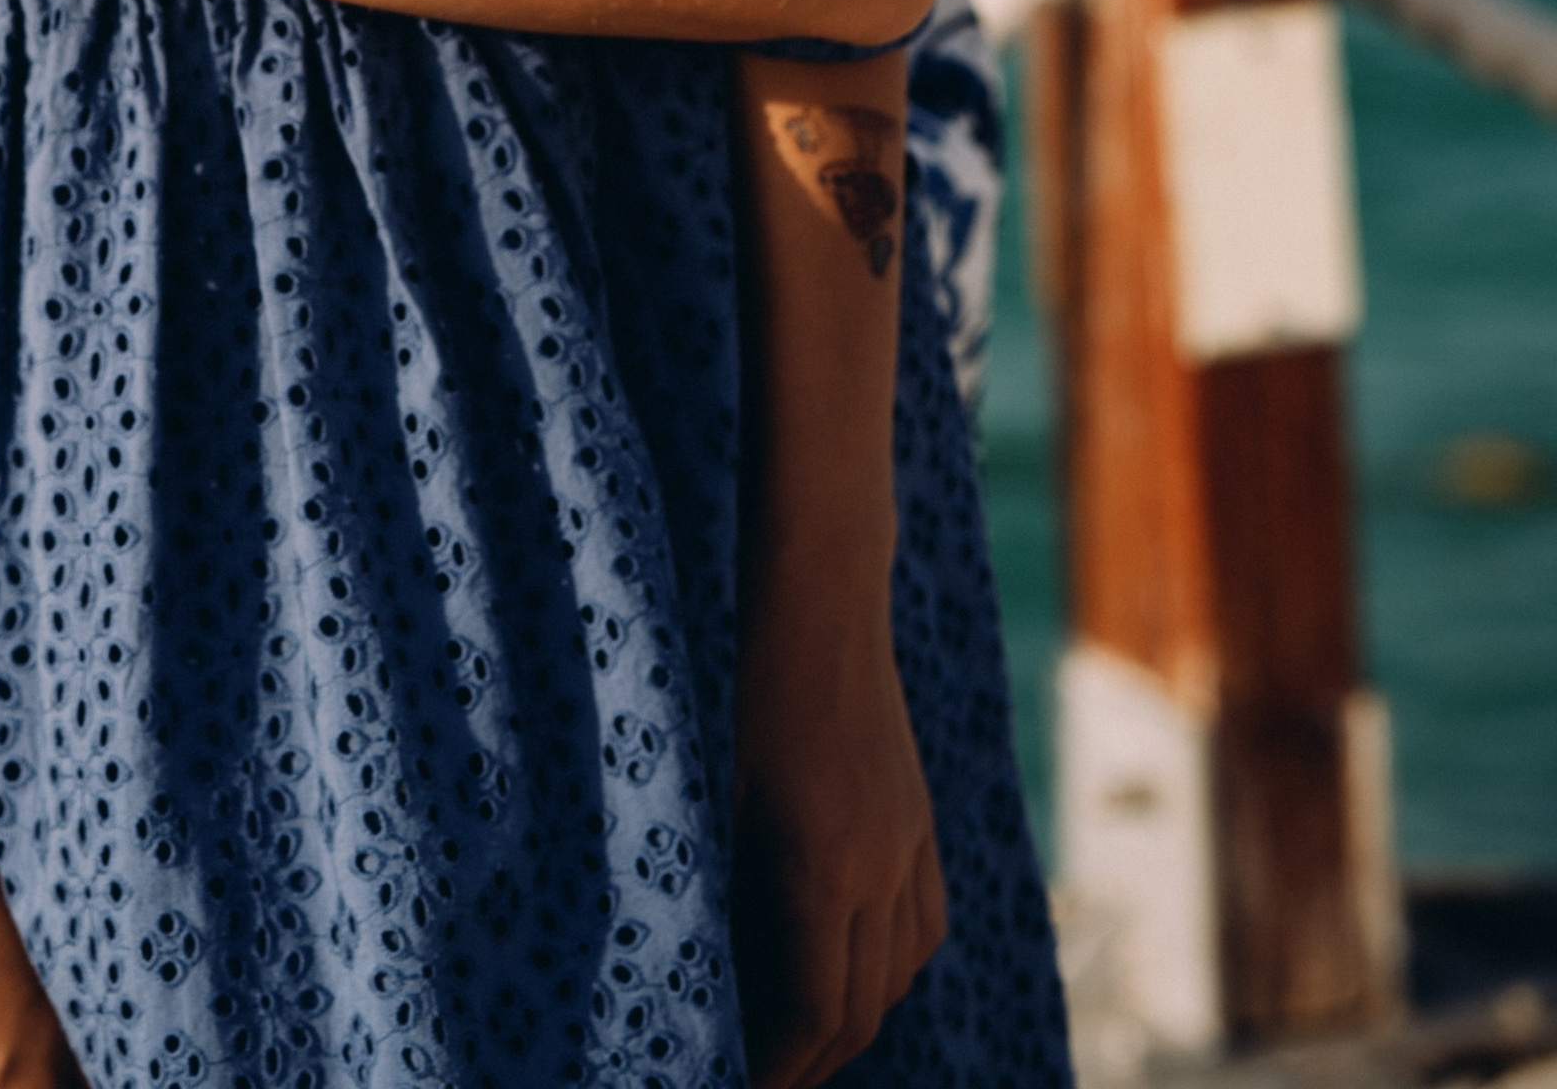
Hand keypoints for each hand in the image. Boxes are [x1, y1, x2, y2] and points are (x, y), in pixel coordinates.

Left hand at [731, 569, 946, 1088]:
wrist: (817, 588)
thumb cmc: (734, 676)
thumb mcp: (706, 788)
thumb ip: (719, 889)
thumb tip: (712, 973)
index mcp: (819, 870)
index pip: (811, 1018)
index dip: (777, 1070)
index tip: (736, 1081)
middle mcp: (879, 868)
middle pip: (859, 1010)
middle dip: (810, 1060)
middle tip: (759, 1072)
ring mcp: (909, 839)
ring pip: (899, 973)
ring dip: (851, 1019)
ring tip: (796, 1037)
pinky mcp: (918, 814)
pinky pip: (922, 923)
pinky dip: (887, 965)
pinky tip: (850, 964)